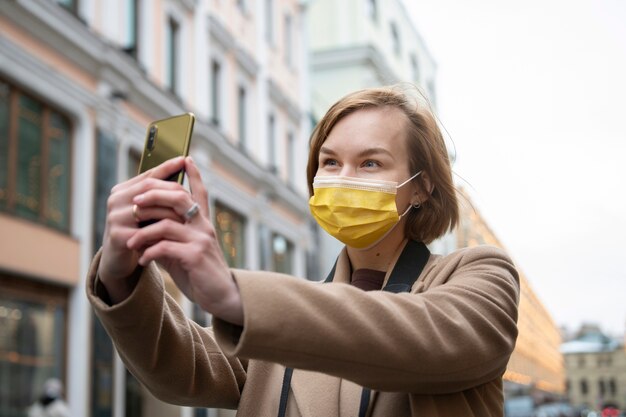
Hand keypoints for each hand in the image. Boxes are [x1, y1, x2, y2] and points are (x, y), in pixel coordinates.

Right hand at [98, 157, 186, 302]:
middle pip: (150, 189)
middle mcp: (115, 200)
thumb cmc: (136, 230)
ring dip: (172, 213)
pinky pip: (147, 231)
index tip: (184, 159)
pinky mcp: (118, 236)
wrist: (118, 259)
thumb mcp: (145, 210)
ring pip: (151, 210)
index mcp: (122, 190)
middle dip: (173, 191)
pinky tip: (178, 234)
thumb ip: (157, 193)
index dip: (167, 167)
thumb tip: (181, 166)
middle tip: (192, 195)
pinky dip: (164, 232)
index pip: (148, 175)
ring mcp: (115, 217)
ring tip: (190, 215)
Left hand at [126, 157, 243, 324]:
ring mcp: (201, 240)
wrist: (222, 296)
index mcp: (202, 223)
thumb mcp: (183, 252)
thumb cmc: (200, 274)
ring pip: (166, 224)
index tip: (185, 158)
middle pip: (178, 198)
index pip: (200, 192)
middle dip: (153, 195)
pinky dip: (149, 253)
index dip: (194, 175)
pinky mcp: (196, 256)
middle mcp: (203, 226)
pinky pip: (166, 248)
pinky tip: (142, 261)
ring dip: (143, 232)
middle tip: (134, 202)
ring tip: (130, 242)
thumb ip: (168, 238)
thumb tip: (145, 228)